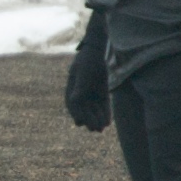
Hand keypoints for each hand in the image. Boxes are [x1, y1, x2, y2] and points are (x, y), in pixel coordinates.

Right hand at [64, 11, 110, 132]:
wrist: (98, 52)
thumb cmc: (87, 60)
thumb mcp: (83, 73)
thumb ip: (80, 87)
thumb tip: (75, 99)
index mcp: (72, 90)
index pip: (73, 106)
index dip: (77, 115)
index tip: (80, 123)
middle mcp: (81, 95)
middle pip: (84, 111)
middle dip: (89, 120)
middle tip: (95, 129)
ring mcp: (92, 95)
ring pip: (94, 111)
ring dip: (98, 119)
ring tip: (103, 128)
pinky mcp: (102, 94)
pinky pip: (103, 107)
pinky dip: (105, 114)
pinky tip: (108, 122)